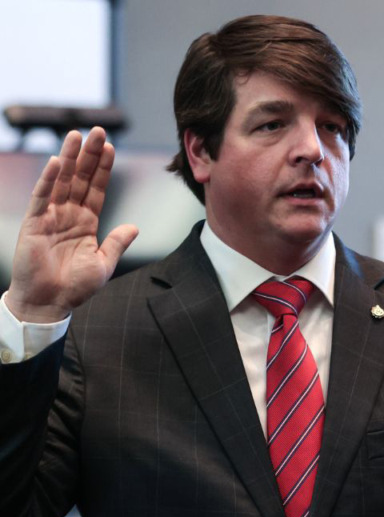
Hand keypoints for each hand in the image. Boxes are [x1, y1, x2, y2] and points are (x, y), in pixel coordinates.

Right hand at [6, 127, 137, 322]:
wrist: (49, 303)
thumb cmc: (74, 287)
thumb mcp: (103, 264)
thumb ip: (117, 243)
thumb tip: (134, 227)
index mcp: (86, 222)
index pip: (96, 189)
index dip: (103, 168)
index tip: (111, 147)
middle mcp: (68, 215)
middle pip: (80, 178)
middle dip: (89, 154)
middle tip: (97, 130)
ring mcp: (50, 217)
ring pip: (61, 181)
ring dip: (70, 158)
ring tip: (76, 135)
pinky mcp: (34, 224)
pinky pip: (42, 197)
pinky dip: (49, 179)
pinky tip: (58, 162)